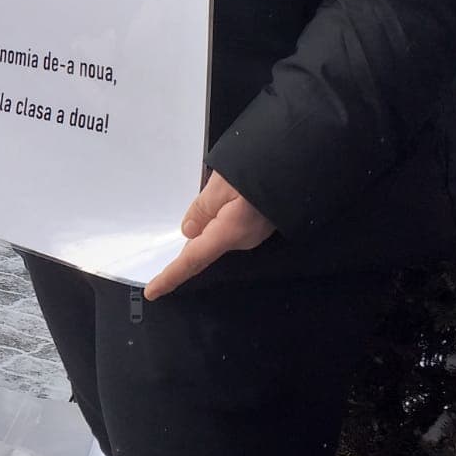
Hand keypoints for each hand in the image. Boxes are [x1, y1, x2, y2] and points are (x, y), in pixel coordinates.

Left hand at [144, 172, 276, 299]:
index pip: (192, 260)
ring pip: (218, 233)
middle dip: (191, 238)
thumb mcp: (221, 185)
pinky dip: (220, 218)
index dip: (171, 277)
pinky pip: (232, 226)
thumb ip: (202, 209)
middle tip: (190, 217)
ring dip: (208, 222)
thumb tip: (189, 232)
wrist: (302, 163)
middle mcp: (244, 239)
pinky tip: (224, 202)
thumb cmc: (262, 169)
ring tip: (213, 198)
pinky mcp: (262, 223)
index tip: (153, 292)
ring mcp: (256, 233)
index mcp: (230, 233)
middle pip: (205, 246)